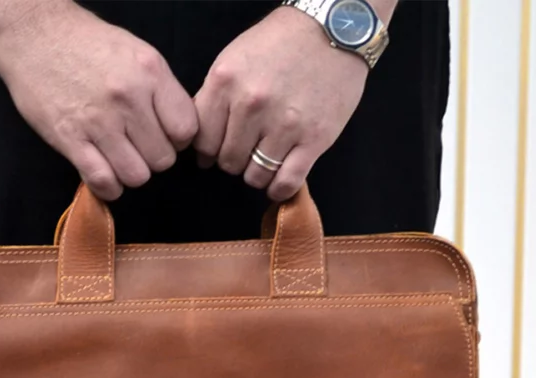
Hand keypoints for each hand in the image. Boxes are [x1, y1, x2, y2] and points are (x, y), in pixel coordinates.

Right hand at [0, 0, 197, 199]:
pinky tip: (104, 173)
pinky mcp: (70, 139)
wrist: (33, 33)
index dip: (177, 139)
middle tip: (136, 145)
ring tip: (118, 157)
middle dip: (152, 157)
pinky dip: (108, 187)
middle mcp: (128, 97)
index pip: (186, 130)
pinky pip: (103, 182)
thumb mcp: (136, 54)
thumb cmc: (87, 43)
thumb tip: (178, 131)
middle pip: (163, 159)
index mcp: (150, 72)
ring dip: (130, 173)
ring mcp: (99, 121)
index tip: (162, 134)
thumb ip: (160, 92)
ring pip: (137, 176)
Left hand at [193, 6, 369, 200]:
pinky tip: (277, 181)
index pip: (202, 140)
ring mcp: (283, 124)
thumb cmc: (280, 44)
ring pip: (254, 176)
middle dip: (234, 160)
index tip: (218, 150)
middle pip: (227, 161)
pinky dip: (278, 189)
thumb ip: (214, 99)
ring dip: (257, 174)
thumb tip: (201, 149)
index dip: (208, 151)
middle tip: (248, 148)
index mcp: (225, 82)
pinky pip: (285, 183)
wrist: (334, 29)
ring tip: (265, 158)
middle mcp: (251, 104)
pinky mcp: (313, 140)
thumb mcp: (234, 59)